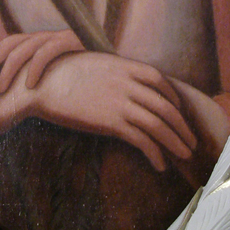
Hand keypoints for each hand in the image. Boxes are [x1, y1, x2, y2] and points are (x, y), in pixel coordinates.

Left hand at [0, 29, 83, 99]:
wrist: (108, 74)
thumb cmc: (69, 86)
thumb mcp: (35, 92)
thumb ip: (10, 98)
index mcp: (15, 51)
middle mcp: (29, 41)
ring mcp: (49, 38)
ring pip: (20, 46)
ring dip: (6, 68)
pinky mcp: (71, 40)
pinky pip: (50, 48)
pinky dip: (38, 65)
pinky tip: (32, 85)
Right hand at [0, 52, 197, 171]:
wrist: (38, 84)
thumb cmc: (58, 75)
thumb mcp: (91, 64)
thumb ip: (110, 72)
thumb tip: (119, 82)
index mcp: (122, 65)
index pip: (158, 78)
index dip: (172, 96)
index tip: (179, 109)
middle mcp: (126, 83)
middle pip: (165, 106)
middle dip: (181, 125)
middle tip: (191, 140)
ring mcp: (120, 102)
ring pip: (158, 124)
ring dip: (175, 141)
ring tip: (184, 154)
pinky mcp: (110, 122)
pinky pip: (141, 140)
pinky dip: (155, 153)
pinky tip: (160, 164)